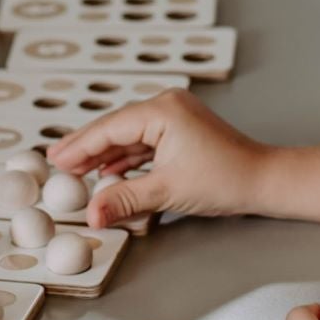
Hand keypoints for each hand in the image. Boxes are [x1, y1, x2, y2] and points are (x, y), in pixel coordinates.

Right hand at [47, 90, 266, 229]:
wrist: (263, 180)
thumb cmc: (226, 179)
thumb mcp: (167, 192)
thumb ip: (123, 200)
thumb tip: (91, 214)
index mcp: (162, 111)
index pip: (108, 128)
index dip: (79, 146)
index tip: (55, 159)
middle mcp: (166, 106)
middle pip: (114, 127)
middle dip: (86, 148)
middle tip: (56, 162)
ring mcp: (173, 116)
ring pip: (127, 135)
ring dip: (103, 154)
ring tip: (76, 170)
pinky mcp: (179, 130)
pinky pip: (142, 141)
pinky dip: (124, 157)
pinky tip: (107, 171)